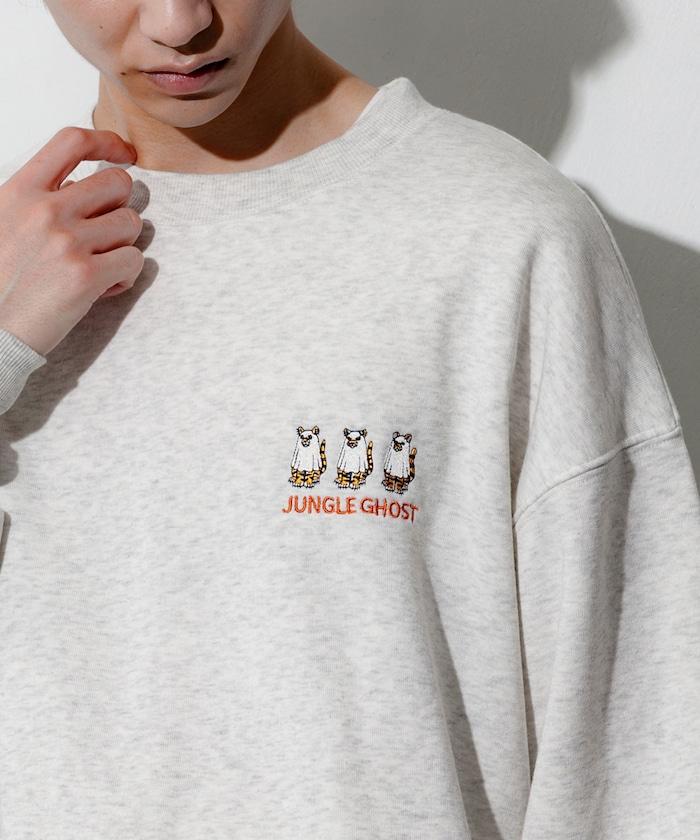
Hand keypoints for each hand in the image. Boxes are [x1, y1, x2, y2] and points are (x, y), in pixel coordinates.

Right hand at [0, 125, 143, 356]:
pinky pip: (134, 261)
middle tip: (105, 233)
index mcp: (21, 191)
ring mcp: (68, 242)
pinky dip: (125, 276)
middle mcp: (46, 210)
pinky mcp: (86, 276)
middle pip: (119, 183)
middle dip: (121, 207)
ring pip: (132, 224)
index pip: (71, 142)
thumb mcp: (4, 220)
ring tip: (98, 265)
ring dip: (123, 245)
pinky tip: (102, 287)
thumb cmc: (1, 280)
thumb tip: (78, 185)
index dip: (107, 142)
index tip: (124, 153)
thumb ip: (39, 198)